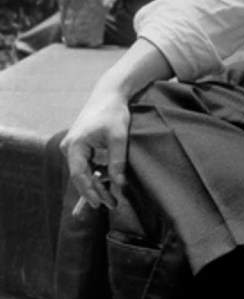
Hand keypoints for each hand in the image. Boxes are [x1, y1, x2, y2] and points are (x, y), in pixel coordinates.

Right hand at [60, 86, 131, 209]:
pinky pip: (86, 164)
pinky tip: (107, 184)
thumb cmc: (114, 113)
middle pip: (80, 176)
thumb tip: (118, 184)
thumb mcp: (118, 137)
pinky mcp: (80, 145)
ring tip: (111, 198)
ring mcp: (73, 146)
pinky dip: (96, 173)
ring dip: (96, 183)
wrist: (110, 94)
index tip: (99, 203)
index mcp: (75, 145)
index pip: (79, 175)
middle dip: (95, 190)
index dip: (88, 191)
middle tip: (111, 204)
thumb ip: (117, 161)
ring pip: (84, 171)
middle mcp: (69, 147)